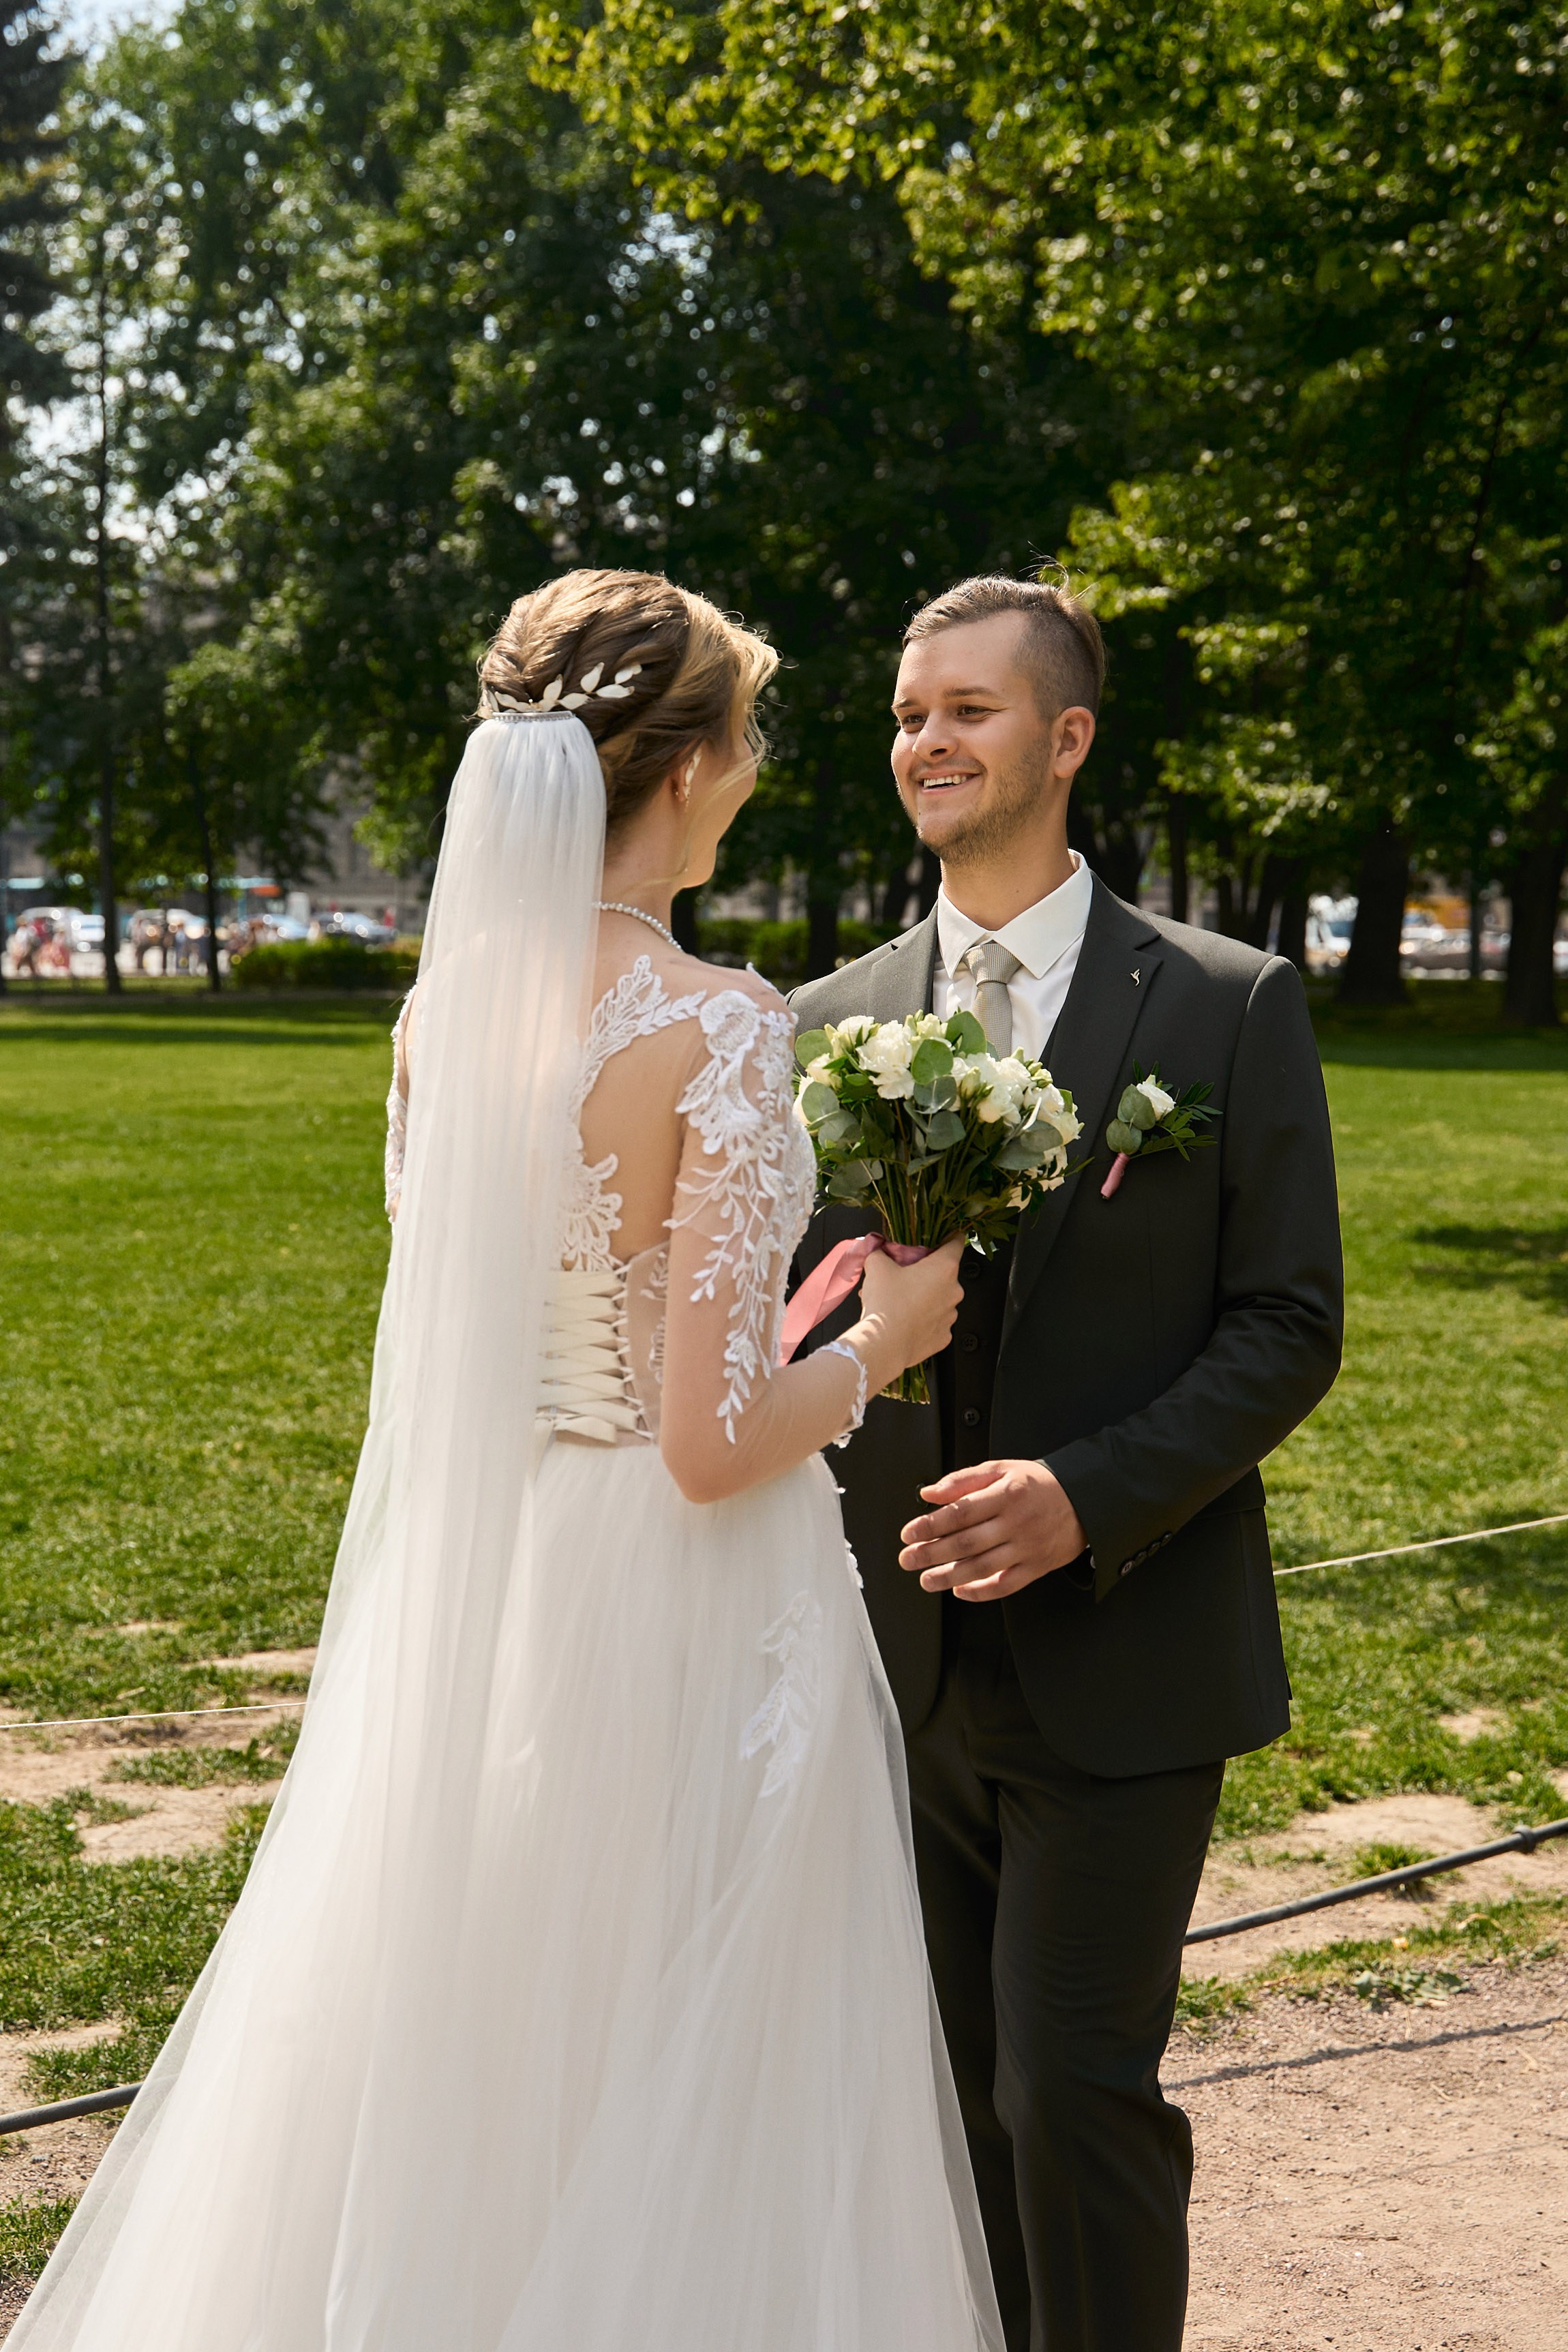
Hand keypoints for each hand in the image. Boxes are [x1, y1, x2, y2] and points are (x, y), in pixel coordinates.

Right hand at [847, 1237, 963, 1391]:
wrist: (883, 1344)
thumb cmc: (886, 1304)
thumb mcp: (877, 1266)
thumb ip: (879, 1252)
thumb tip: (878, 1250)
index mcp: (943, 1268)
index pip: (956, 1242)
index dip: (949, 1236)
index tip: (946, 1235)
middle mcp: (953, 1291)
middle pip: (944, 1273)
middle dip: (926, 1272)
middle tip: (905, 1275)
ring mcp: (950, 1315)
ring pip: (940, 1299)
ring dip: (925, 1297)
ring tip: (899, 1301)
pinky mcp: (943, 1336)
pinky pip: (935, 1321)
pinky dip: (923, 1319)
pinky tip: (905, 1319)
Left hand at [898, 1459, 1087, 1600]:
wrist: (1084, 1500)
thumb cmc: (1038, 1484)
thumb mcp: (1002, 1469)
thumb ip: (963, 1480)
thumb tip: (929, 1493)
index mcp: (1006, 1494)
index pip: (960, 1511)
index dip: (931, 1524)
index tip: (909, 1533)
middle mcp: (1016, 1523)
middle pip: (967, 1542)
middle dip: (931, 1553)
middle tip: (908, 1559)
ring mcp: (1027, 1548)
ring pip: (982, 1568)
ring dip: (949, 1576)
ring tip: (926, 1580)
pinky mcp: (1036, 1567)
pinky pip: (1005, 1586)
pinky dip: (980, 1592)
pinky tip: (960, 1590)